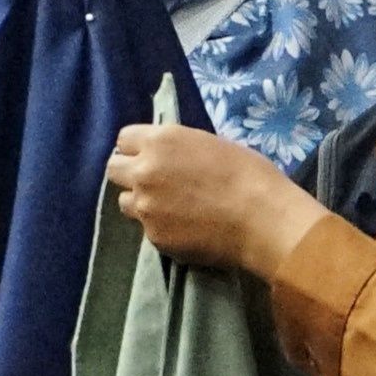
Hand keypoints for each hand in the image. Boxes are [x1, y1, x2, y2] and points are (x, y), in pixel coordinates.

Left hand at [106, 123, 319, 276]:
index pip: (124, 139)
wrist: (261, 218)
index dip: (137, 148)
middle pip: (113, 169)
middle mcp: (144, 171)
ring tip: (170, 209)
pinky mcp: (153, 236)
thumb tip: (170, 158)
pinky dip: (161, 228)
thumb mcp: (210, 145)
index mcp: (161, 141)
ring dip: (141, 202)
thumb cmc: (249, 174)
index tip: (150, 156)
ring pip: (125, 202)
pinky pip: (147, 229)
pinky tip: (187, 229)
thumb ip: (179, 150)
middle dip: (129, 174)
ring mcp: (145, 206)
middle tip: (153, 183)